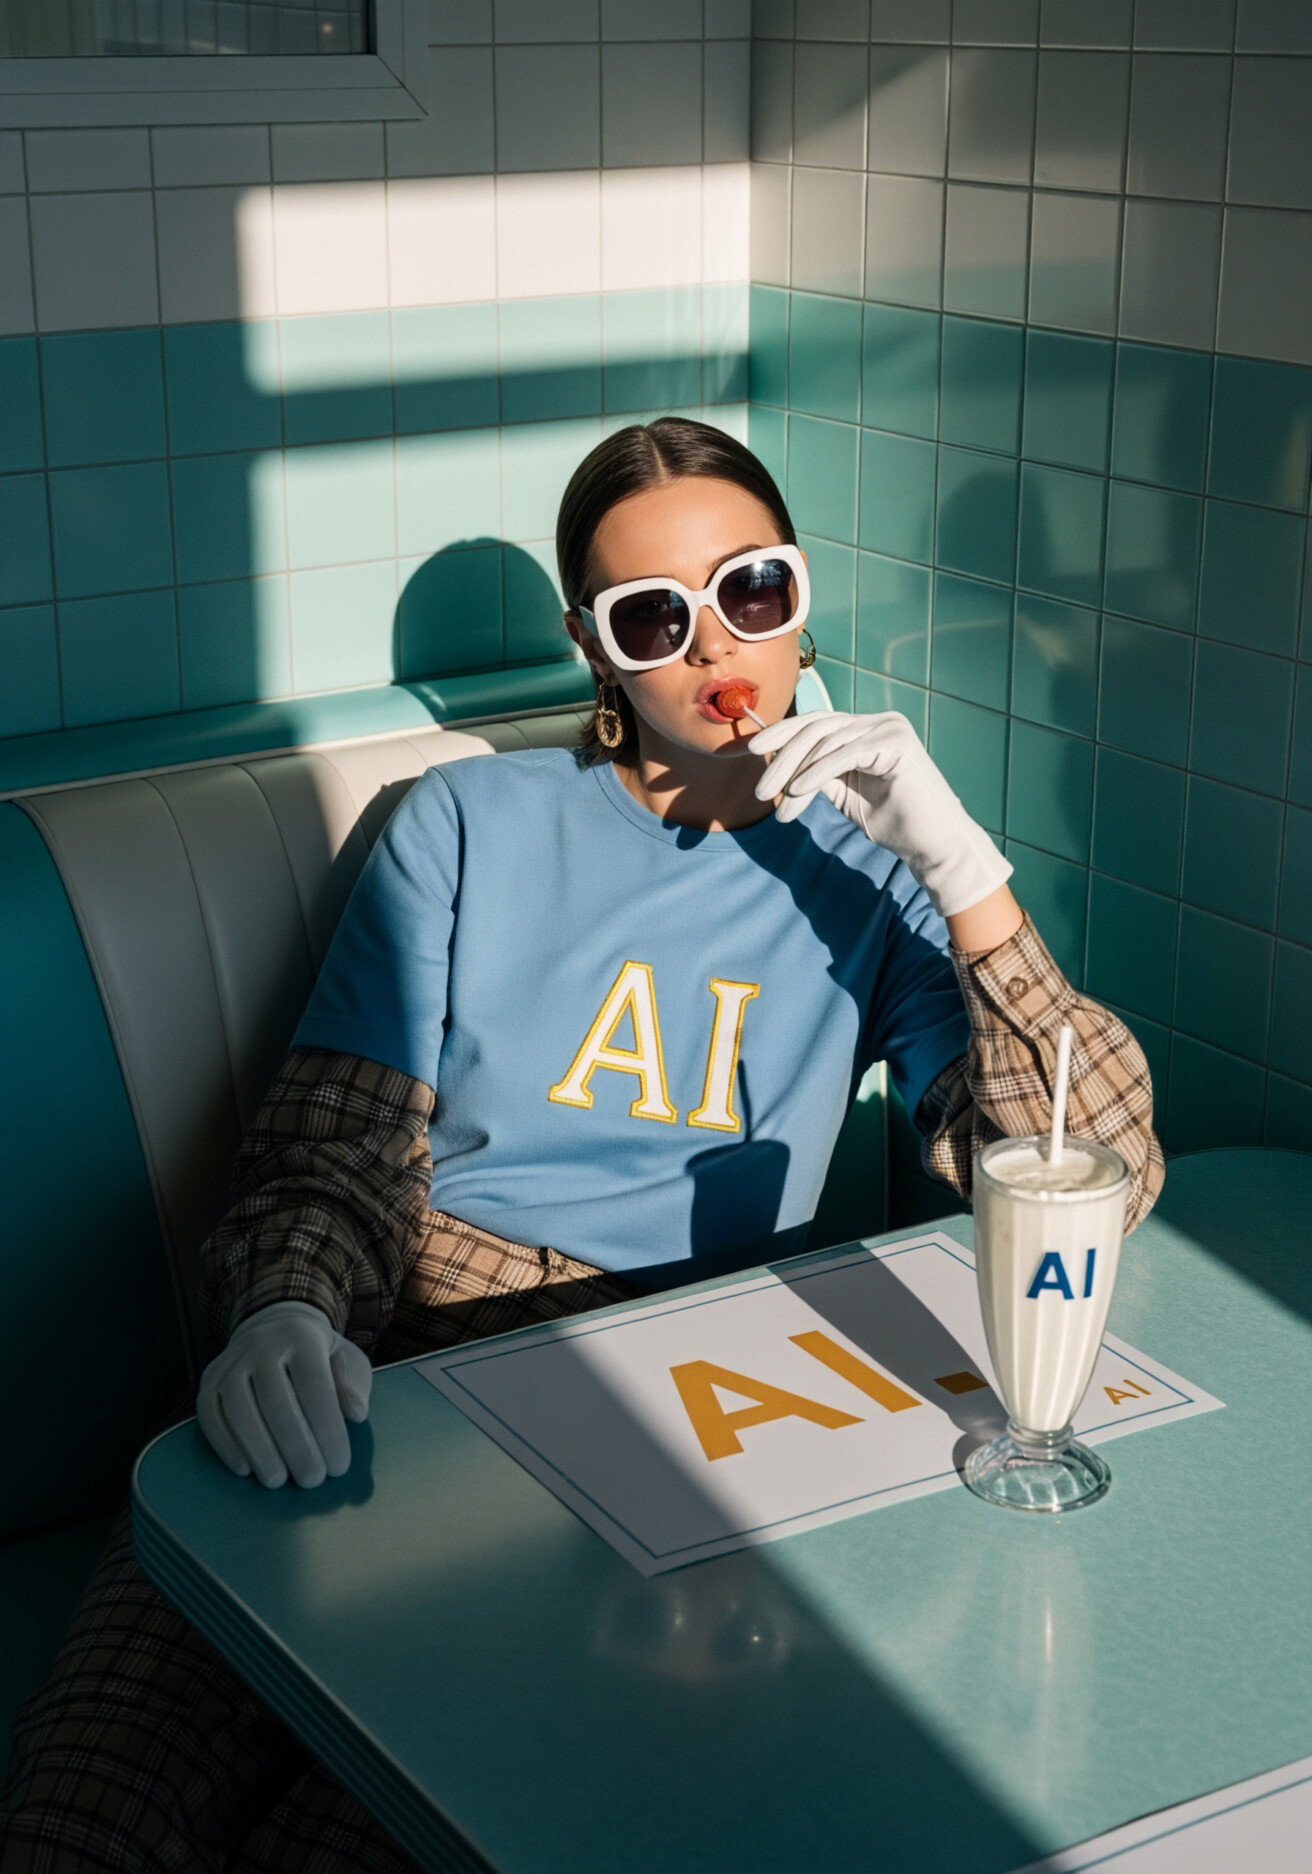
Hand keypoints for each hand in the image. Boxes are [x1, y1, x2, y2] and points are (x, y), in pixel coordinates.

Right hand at [197, 1301, 371, 1488]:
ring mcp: (231, 1361)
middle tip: (312, 1480)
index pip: (314, 1386)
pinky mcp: (209, 1380)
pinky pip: (210, 1415)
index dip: (327, 1430)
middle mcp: (263, 1344)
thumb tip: (356, 1414)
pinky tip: (245, 1469)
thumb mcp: (348, 1360)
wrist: (275, 1329)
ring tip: (278, 1480)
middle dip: (295, 1448)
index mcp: (302, 1337)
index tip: (338, 1467)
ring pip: (239, 1409)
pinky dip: (225, 1445)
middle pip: (275, 1401)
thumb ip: (355, 1385)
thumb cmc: (320, 1356)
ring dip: (259, 1451)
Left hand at [750, 710, 1011, 918]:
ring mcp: (889, 728)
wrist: (932, 845)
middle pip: (816, 728)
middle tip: (760, 790)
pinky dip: (817, 773)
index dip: (781, 732)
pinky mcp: (896, 743)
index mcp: (866, 729)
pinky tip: (797, 792)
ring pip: (826, 741)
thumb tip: (779, 765)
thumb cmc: (893, 822)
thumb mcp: (843, 793)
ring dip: (795, 773)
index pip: (816, 722)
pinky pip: (844, 754)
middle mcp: (879, 722)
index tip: (750, 750)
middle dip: (782, 757)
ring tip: (776, 802)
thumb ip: (818, 774)